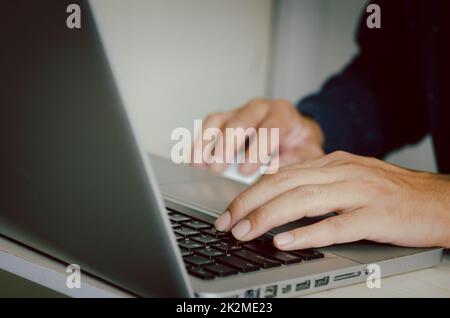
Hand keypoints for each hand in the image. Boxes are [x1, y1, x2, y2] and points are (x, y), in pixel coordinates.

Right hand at [191, 99, 324, 174]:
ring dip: (207, 142)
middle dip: (227, 145)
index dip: (256, 150)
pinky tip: (194, 159)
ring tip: (200, 163)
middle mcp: (260, 108)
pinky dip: (199, 142)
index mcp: (283, 114)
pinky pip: (209, 125)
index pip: (269, 128)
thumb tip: (275, 170)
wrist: (295, 132)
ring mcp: (240, 111)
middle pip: (240, 121)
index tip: (245, 170)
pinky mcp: (226, 118)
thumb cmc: (299, 143)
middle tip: (219, 166)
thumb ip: (296, 161)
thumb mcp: (308, 153)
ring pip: (219, 120)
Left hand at [214, 151, 449, 248]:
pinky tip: (285, 242)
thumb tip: (279, 200)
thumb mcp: (349, 180)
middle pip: (284, 184)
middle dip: (249, 203)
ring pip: (303, 200)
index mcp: (332, 164)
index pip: (281, 174)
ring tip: (245, 232)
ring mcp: (358, 192)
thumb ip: (317, 186)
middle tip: (227, 223)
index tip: (230, 210)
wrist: (439, 201)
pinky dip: (307, 233)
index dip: (251, 192)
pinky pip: (335, 224)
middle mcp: (341, 173)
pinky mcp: (375, 215)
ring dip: (268, 217)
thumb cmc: (392, 194)